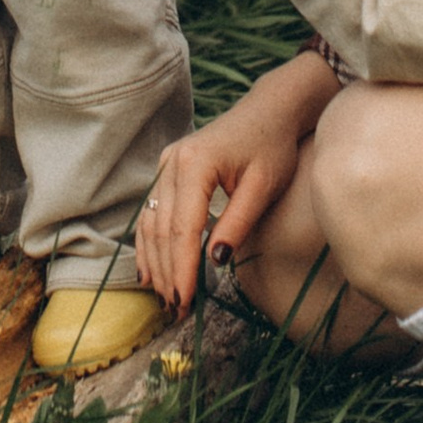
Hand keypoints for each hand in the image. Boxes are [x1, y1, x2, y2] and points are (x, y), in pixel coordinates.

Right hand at [135, 54, 338, 311]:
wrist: (267, 112)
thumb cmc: (272, 148)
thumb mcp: (262, 188)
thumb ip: (237, 223)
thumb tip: (214, 263)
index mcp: (195, 164)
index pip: (183, 228)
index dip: (182, 268)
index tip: (185, 300)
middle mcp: (172, 162)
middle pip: (163, 229)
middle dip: (168, 272)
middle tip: (176, 310)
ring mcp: (166, 164)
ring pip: (151, 223)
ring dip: (156, 263)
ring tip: (165, 298)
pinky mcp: (167, 170)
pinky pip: (152, 212)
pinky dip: (150, 244)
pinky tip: (150, 271)